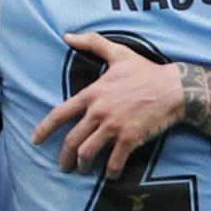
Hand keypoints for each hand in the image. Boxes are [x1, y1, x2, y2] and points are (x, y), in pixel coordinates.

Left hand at [33, 34, 182, 174]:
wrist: (175, 88)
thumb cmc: (146, 71)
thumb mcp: (119, 53)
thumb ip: (93, 43)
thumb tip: (67, 36)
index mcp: (92, 94)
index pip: (60, 114)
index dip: (44, 129)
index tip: (35, 140)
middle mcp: (99, 112)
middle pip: (71, 140)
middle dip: (64, 157)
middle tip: (63, 166)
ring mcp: (114, 127)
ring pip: (88, 152)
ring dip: (82, 165)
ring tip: (82, 170)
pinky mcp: (130, 139)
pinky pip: (114, 161)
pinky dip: (110, 171)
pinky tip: (109, 175)